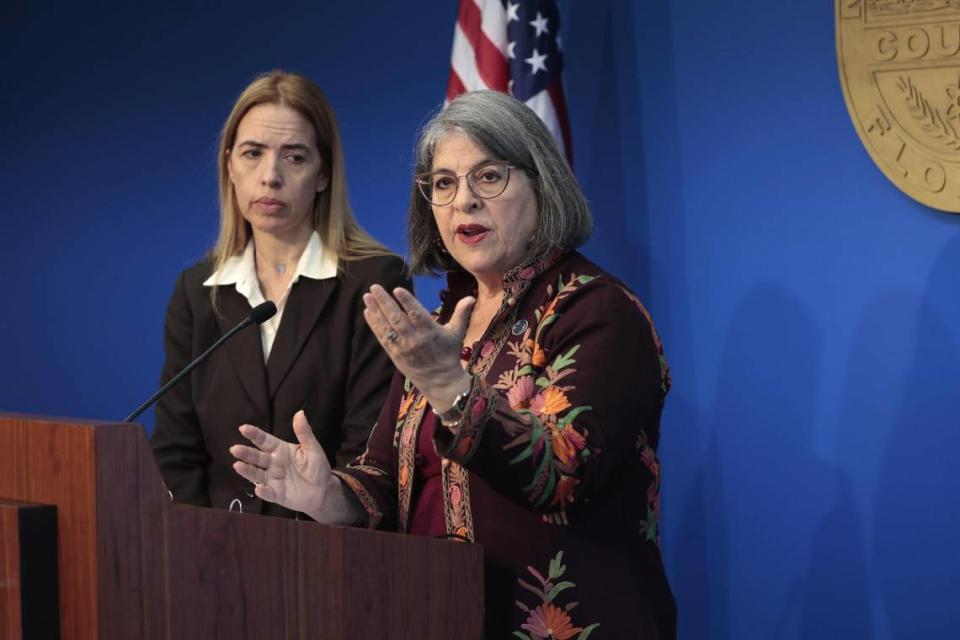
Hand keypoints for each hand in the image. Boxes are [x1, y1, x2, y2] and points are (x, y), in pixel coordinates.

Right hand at [230, 410, 331, 517]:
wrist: (324, 490)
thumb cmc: (317, 467)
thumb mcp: (313, 448)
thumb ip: (304, 433)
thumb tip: (300, 413)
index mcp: (280, 450)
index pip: (264, 441)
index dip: (254, 434)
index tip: (243, 428)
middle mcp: (273, 464)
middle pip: (257, 457)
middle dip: (246, 453)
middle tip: (235, 449)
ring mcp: (273, 479)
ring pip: (257, 474)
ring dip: (247, 470)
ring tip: (237, 466)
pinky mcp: (277, 494)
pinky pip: (268, 493)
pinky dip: (263, 491)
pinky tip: (259, 488)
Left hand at [363, 285, 473, 409]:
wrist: (440, 381)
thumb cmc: (449, 353)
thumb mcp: (456, 333)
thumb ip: (461, 314)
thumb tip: (471, 297)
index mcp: (430, 332)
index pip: (417, 314)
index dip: (407, 302)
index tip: (397, 289)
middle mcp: (415, 339)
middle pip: (397, 319)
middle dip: (385, 302)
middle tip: (374, 287)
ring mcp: (402, 348)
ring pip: (387, 327)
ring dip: (376, 311)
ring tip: (367, 296)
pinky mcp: (394, 354)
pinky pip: (382, 338)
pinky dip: (374, 325)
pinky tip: (368, 312)